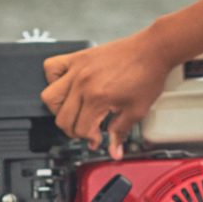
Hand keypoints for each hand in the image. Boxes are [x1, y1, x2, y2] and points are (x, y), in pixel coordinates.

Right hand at [40, 30, 173, 158]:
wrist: (152, 50)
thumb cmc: (147, 75)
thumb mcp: (137, 110)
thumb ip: (121, 132)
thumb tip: (114, 150)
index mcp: (97, 98)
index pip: (81, 129)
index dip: (90, 139)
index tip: (98, 139)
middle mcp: (83, 83)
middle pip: (63, 118)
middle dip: (74, 130)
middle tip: (87, 129)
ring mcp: (77, 69)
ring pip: (49, 96)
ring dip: (59, 109)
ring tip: (73, 111)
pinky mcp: (78, 57)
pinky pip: (51, 67)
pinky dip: (52, 79)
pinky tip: (66, 86)